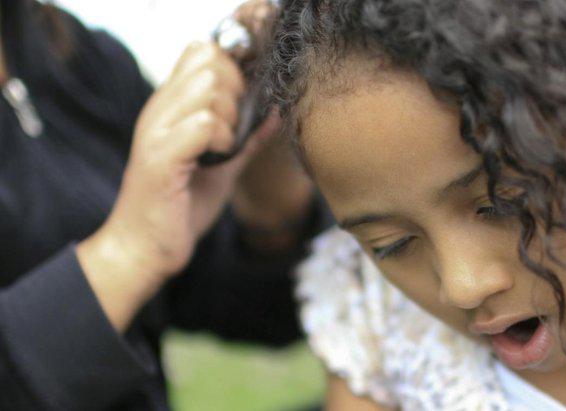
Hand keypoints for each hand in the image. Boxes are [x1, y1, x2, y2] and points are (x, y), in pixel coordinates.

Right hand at [77, 41, 255, 330]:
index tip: (240, 108)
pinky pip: (202, 124)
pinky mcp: (161, 158)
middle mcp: (159, 111)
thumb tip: (277, 112)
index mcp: (170, 107)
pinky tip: (218, 159)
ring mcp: (157, 132)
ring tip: (225, 147)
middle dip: (236, 93)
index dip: (232, 72)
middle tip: (235, 129)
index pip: (201, 52)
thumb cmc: (180, 208)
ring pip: (208, 89)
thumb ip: (247, 138)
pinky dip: (222, 139)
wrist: (144, 250)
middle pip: (209, 63)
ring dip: (229, 117)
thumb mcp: (222, 167)